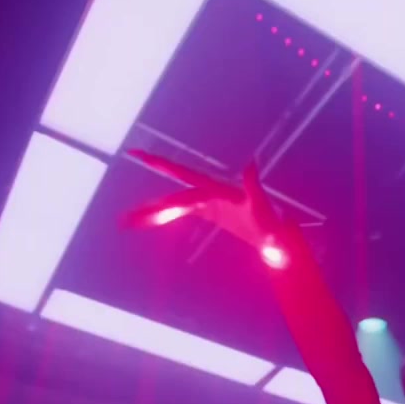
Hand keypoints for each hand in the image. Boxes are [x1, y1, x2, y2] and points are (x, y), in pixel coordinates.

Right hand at [124, 152, 278, 248]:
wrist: (279, 241)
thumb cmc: (274, 228)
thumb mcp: (265, 209)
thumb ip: (255, 187)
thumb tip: (252, 161)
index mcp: (220, 191)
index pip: (187, 181)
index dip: (164, 170)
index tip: (143, 162)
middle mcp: (212, 192)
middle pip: (176, 193)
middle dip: (153, 191)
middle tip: (131, 177)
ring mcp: (209, 202)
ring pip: (174, 204)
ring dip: (151, 212)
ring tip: (125, 222)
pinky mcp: (209, 211)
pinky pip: (180, 212)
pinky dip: (163, 217)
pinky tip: (145, 221)